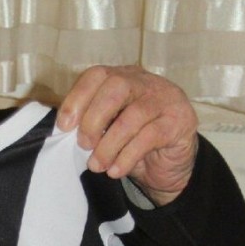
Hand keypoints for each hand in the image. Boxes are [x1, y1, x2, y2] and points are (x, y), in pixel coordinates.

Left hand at [57, 65, 197, 205]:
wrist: (169, 165)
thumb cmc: (131, 141)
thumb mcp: (108, 127)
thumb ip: (90, 120)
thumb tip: (64, 128)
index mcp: (123, 77)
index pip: (97, 75)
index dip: (77, 98)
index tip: (64, 126)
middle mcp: (146, 82)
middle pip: (116, 87)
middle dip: (93, 118)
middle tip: (84, 145)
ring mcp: (166, 99)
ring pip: (133, 115)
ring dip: (109, 145)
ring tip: (97, 165)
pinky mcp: (180, 122)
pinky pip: (149, 137)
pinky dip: (127, 156)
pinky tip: (116, 170)